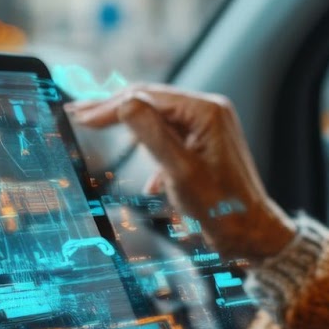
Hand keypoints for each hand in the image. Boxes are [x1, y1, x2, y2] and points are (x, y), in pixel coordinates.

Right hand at [67, 84, 296, 260]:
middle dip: (114, 109)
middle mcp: (209, 112)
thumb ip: (152, 135)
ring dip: (131, 128)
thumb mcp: (180, 171)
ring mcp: (208, 127)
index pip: (147, 96)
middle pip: (151, 102)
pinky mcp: (205, 144)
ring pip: (158, 119)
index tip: (79, 115)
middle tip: (78, 114)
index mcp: (206, 111)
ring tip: (97, 127)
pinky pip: (170, 138)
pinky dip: (152, 150)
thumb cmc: (221, 206)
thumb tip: (125, 104)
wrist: (250, 232)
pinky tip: (150, 181)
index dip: (110, 105)